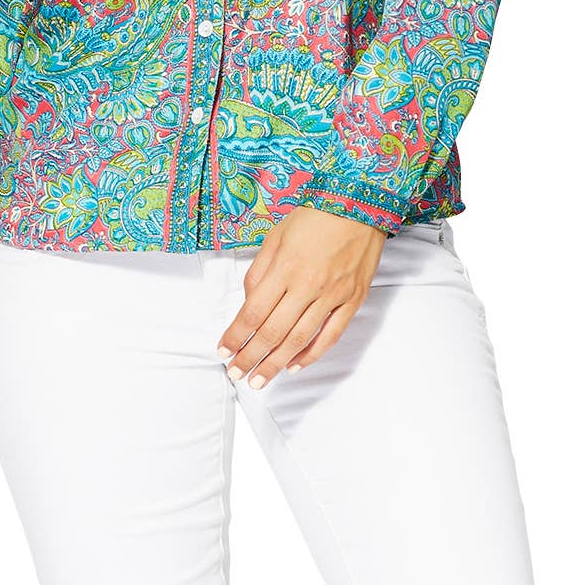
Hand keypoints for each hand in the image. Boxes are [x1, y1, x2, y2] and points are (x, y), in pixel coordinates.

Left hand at [217, 207, 384, 386]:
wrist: (361, 204)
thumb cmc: (315, 217)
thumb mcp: (276, 236)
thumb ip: (259, 272)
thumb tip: (247, 305)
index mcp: (285, 267)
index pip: (252, 313)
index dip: (235, 337)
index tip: (223, 352)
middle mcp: (308, 284)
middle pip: (272, 332)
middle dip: (250, 358)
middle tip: (236, 374)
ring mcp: (332, 294)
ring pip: (299, 339)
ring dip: (276, 364)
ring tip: (259, 380)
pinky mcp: (353, 299)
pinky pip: (331, 335)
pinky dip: (311, 354)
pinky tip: (294, 365)